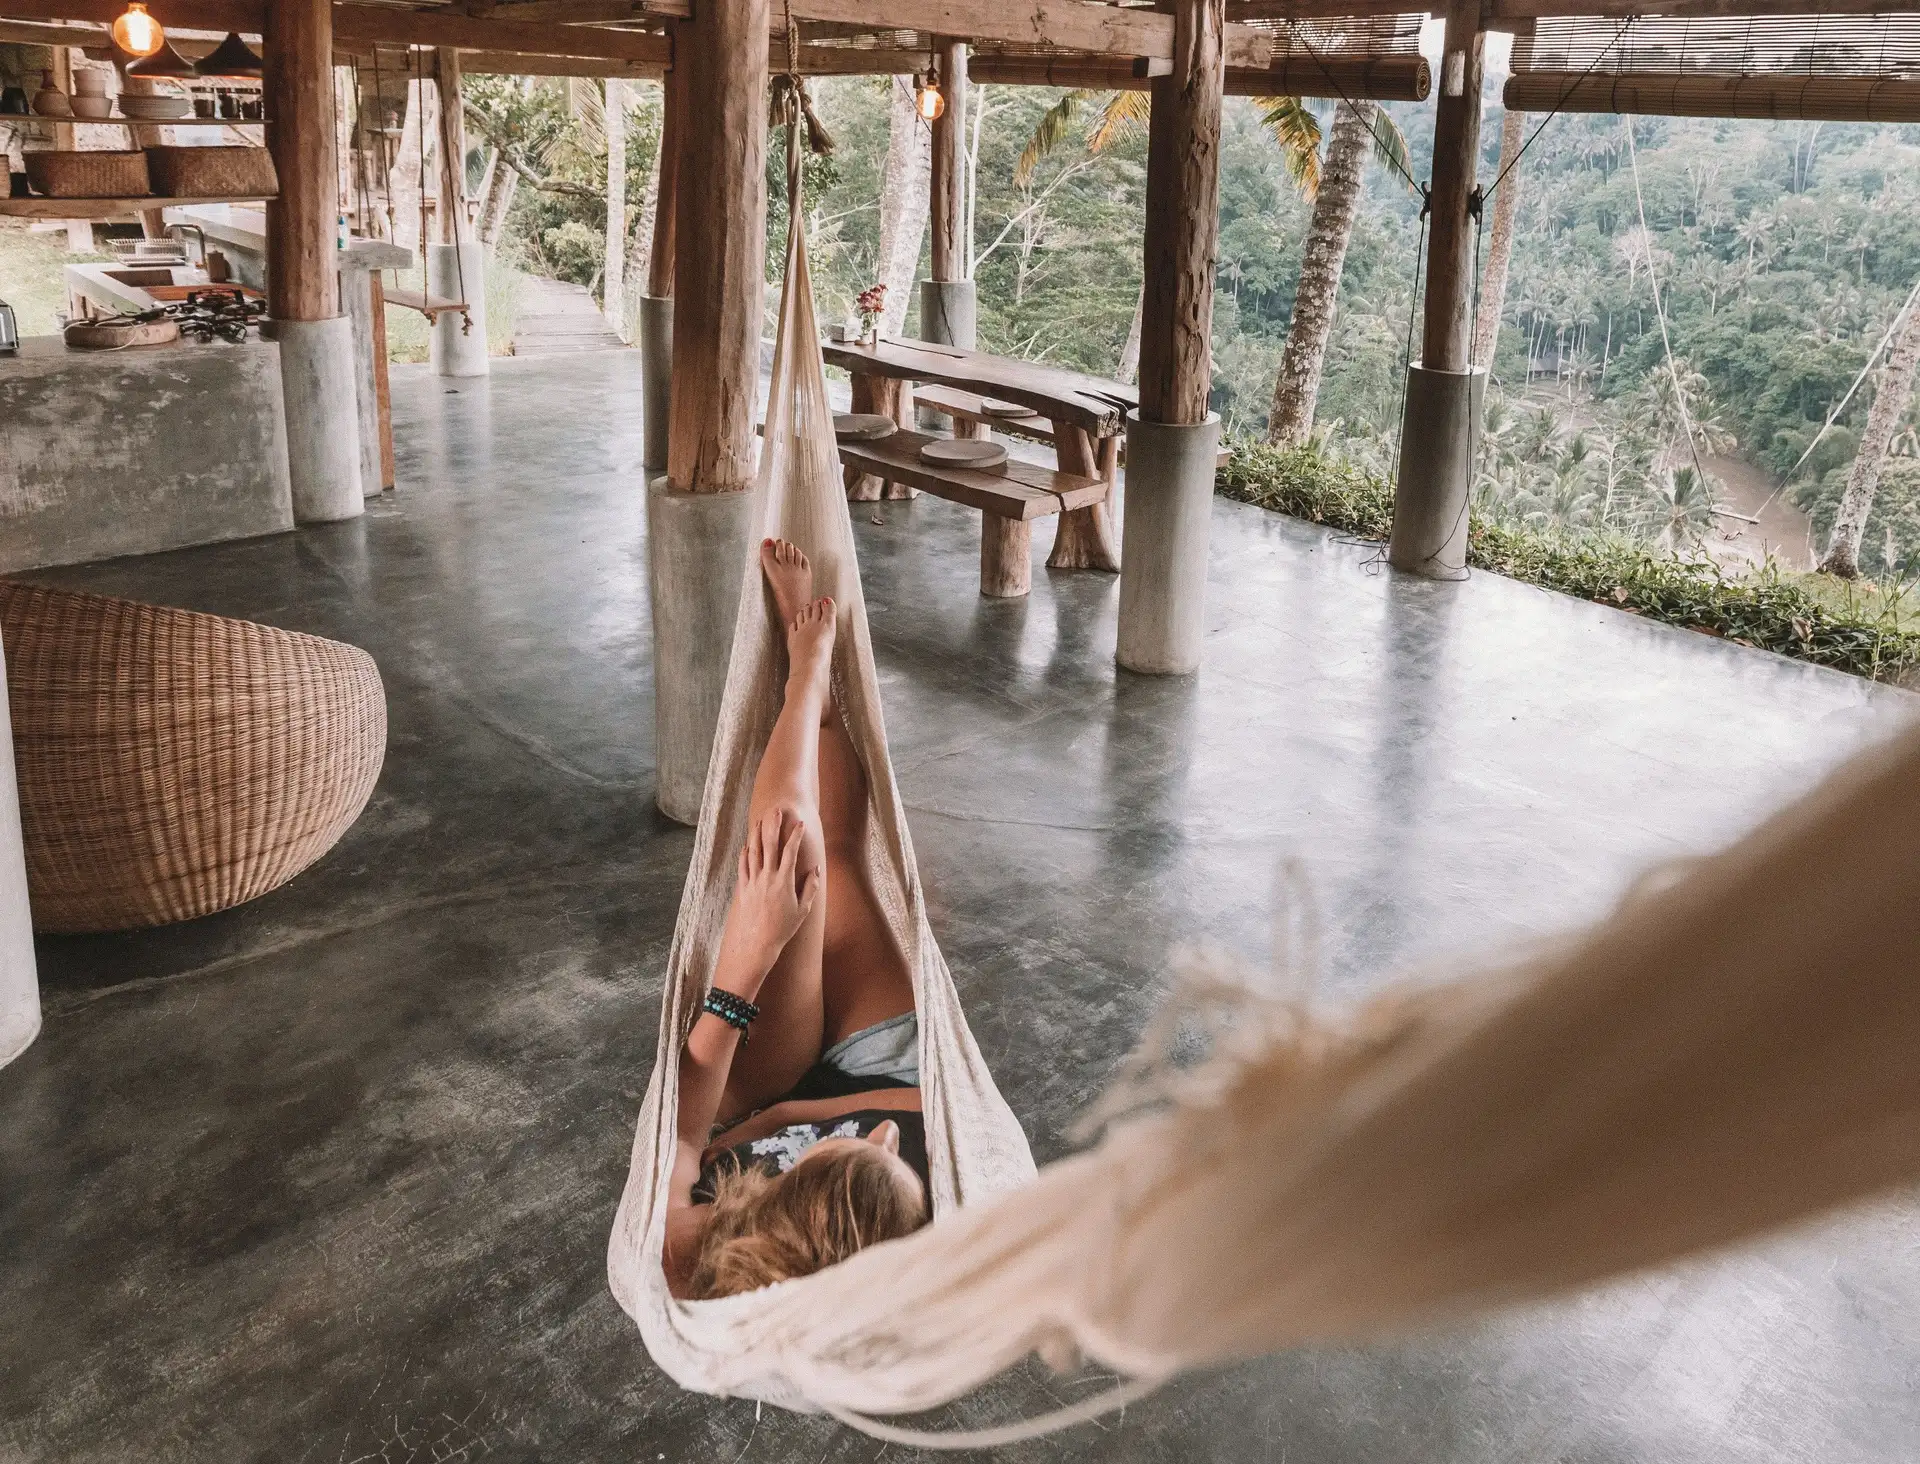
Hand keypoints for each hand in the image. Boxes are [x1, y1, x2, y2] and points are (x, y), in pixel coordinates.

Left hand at [730, 808, 818, 967]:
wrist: (757, 944)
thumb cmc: (783, 929)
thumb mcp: (803, 910)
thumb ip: (809, 887)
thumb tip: (815, 869)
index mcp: (784, 882)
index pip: (791, 852)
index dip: (796, 836)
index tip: (800, 824)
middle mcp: (768, 878)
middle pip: (770, 845)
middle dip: (774, 826)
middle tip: (776, 811)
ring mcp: (753, 882)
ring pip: (754, 852)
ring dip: (757, 835)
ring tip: (760, 821)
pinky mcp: (743, 888)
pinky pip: (743, 866)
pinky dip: (745, 853)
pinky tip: (747, 845)